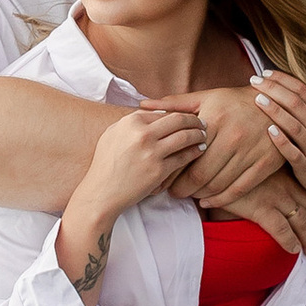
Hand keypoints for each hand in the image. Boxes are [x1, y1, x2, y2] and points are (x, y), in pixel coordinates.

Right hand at [57, 102, 205, 299]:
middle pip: (178, 120)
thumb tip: (154, 113)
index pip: (163, 111)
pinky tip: (199, 151)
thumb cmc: (105, 164)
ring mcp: (151, 152)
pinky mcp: (158, 170)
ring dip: (198, 135)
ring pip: (184, 137)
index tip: (188, 117)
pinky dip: (195, 152)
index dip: (178, 113)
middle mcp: (141, 134)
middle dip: (194, 120)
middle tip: (203, 123)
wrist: (101, 193)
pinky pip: (183, 157)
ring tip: (205, 136)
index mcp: (130, 122)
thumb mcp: (113, 135)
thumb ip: (132, 123)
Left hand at [172, 81, 287, 205]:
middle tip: (174, 193)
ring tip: (190, 195)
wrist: (276, 102)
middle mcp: (232, 137)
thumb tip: (143, 105)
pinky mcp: (265, 164)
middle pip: (201, 176)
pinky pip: (239, 189)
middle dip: (183, 189)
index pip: (186, 154)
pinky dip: (221, 199)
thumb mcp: (206, 97)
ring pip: (218, 185)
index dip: (171, 172)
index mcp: (214, 120)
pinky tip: (209, 201)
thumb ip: (174, 104)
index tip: (162, 180)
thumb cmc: (234, 101)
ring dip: (201, 195)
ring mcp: (250, 152)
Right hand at [202, 172, 305, 261]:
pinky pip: (282, 229)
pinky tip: (294, 250)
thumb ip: (264, 177)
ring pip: (303, 222)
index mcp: (286, 175)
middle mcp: (286, 185)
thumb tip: (264, 189)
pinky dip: (290, 241)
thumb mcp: (254, 166)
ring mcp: (275, 196)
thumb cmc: (230, 162)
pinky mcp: (260, 207)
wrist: (212, 159)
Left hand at [251, 70, 305, 200]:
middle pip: (296, 103)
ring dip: (274, 110)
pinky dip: (281, 141)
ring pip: (293, 125)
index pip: (304, 91)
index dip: (284, 80)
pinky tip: (268, 131)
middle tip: (254, 81)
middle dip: (274, 89)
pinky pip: (293, 152)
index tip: (266, 73)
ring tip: (257, 99)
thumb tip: (295, 93)